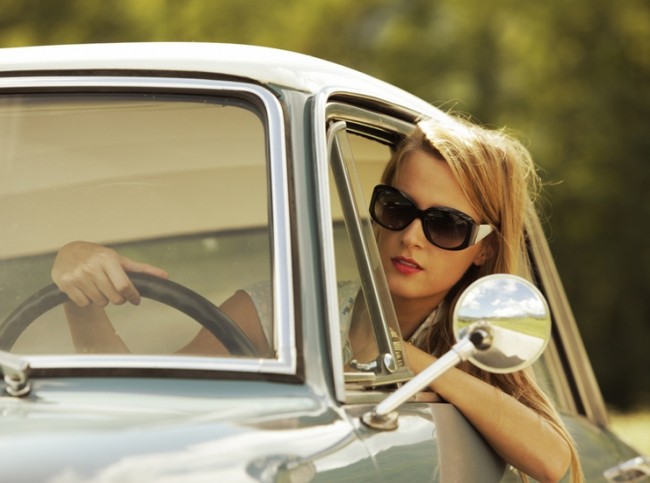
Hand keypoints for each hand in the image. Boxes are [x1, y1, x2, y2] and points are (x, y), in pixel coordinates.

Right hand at [51, 241, 168, 306]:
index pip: (124, 285)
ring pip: (100, 302)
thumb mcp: (119, 259)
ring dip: (103, 299)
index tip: (135, 300)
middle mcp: (92, 267)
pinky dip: (88, 300)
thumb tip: (165, 276)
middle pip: (114, 298)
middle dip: (118, 298)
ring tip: (98, 286)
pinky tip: (86, 288)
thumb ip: (141, 269)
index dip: (132, 296)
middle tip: (114, 291)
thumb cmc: (98, 256)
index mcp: (108, 259)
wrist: (67, 252)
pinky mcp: (65, 284)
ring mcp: (78, 276)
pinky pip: (84, 303)